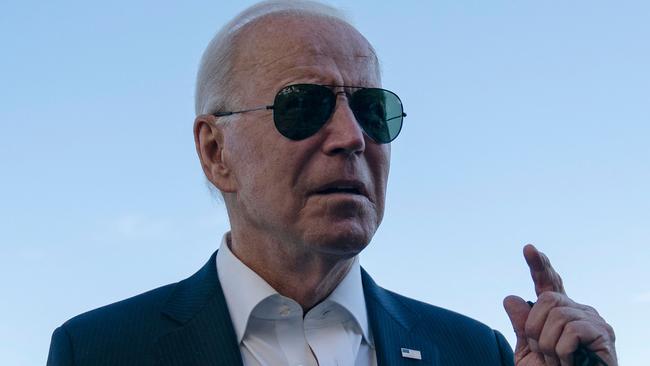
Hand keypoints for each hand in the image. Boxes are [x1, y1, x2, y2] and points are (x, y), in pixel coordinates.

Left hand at [503, 244, 616, 365]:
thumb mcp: (528, 351)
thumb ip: (521, 326)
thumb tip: (510, 297)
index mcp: (558, 312)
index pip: (547, 283)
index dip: (538, 266)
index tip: (529, 248)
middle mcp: (577, 310)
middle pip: (546, 298)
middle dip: (535, 328)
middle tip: (542, 353)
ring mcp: (592, 320)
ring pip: (557, 315)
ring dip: (548, 344)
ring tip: (557, 361)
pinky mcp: (603, 333)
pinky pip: (571, 330)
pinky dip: (562, 351)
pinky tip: (569, 362)